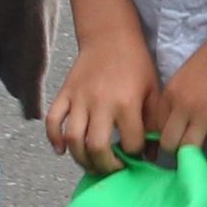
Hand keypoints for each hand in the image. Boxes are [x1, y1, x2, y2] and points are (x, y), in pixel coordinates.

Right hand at [45, 33, 157, 173]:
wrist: (110, 36)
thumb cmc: (136, 65)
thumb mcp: (153, 90)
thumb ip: (154, 122)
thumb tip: (151, 155)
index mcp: (127, 102)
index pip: (131, 143)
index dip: (135, 154)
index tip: (136, 156)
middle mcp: (100, 102)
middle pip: (97, 147)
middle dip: (106, 166)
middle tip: (113, 169)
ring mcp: (79, 98)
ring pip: (73, 139)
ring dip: (81, 159)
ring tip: (92, 165)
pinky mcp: (65, 93)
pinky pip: (52, 120)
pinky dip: (53, 138)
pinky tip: (61, 151)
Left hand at [149, 22, 206, 170]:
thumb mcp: (188, 72)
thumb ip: (180, 94)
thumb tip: (179, 114)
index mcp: (171, 93)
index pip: (155, 126)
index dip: (161, 139)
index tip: (168, 146)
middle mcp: (183, 107)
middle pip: (168, 143)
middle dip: (174, 153)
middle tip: (183, 159)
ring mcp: (204, 116)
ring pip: (189, 151)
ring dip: (195, 160)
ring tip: (201, 165)